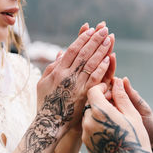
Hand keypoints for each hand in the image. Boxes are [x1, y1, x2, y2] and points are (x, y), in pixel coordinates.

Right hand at [36, 23, 112, 138]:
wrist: (49, 124)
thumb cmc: (45, 103)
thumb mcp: (43, 83)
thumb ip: (52, 67)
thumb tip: (61, 53)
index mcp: (57, 71)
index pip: (72, 50)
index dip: (82, 38)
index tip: (91, 29)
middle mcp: (66, 76)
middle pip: (83, 53)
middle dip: (94, 40)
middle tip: (104, 28)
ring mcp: (76, 85)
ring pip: (90, 64)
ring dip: (101, 50)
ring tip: (109, 39)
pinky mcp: (84, 95)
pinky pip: (95, 79)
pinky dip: (102, 68)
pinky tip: (109, 59)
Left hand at [82, 79, 152, 152]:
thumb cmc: (135, 139)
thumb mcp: (132, 115)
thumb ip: (121, 96)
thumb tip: (116, 81)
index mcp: (99, 111)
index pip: (93, 91)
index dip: (102, 88)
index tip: (110, 91)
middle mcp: (88, 122)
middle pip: (89, 104)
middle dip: (100, 101)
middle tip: (114, 105)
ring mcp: (86, 135)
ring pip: (88, 117)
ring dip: (98, 115)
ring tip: (114, 121)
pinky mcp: (87, 145)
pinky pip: (89, 129)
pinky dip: (97, 126)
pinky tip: (110, 132)